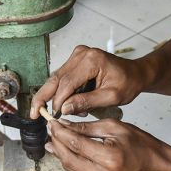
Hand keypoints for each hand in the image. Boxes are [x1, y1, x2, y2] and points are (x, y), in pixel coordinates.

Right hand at [30, 46, 145, 118]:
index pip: (67, 83)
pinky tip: (65, 104)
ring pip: (57, 78)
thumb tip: (64, 108)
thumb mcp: (111, 97)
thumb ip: (87, 101)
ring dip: (54, 96)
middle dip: (44, 97)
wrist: (136, 73)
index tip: (54, 117)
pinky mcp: (76, 59)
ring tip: (56, 112)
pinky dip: (61, 91)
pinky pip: (63, 77)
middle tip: (34, 113)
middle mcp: (81, 53)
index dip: (58, 101)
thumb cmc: (128, 83)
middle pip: (56, 78)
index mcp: (91, 60)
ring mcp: (78, 55)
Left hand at [46, 118, 170, 170]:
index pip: (76, 144)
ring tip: (54, 138)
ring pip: (71, 168)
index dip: (60, 133)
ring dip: (60, 152)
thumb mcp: (114, 127)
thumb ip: (87, 128)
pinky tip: (64, 151)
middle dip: (57, 142)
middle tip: (51, 129)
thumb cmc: (140, 144)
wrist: (155, 166)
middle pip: (69, 158)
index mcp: (110, 157)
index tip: (52, 123)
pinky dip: (69, 161)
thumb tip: (65, 125)